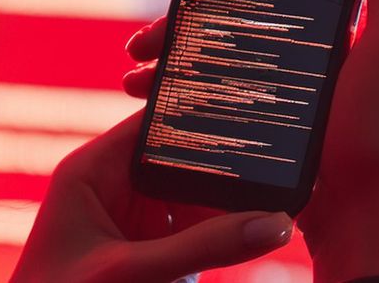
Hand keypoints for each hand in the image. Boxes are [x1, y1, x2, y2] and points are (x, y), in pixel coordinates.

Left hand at [11, 111, 294, 282]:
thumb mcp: (130, 273)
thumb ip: (202, 247)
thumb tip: (274, 223)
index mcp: (93, 169)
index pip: (157, 124)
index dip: (204, 115)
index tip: (255, 110)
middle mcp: (114, 186)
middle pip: (184, 162)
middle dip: (228, 166)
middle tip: (285, 164)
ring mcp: (133, 221)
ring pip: (196, 199)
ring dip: (230, 204)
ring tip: (284, 196)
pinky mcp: (148, 253)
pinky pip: (195, 234)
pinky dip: (223, 237)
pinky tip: (259, 232)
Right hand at [124, 0, 378, 282]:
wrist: (355, 212)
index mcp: (325, 5)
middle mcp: (291, 30)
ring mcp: (263, 68)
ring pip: (199, 32)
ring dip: (159, 30)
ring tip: (137, 46)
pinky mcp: (242, 106)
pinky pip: (193, 81)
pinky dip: (161, 78)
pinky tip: (139, 84)